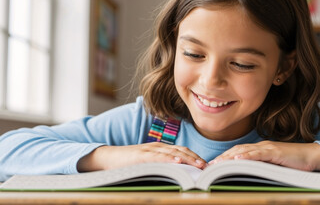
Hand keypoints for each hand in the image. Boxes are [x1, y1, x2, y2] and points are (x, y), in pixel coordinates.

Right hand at [77, 142, 206, 171]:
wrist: (107, 158)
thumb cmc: (128, 163)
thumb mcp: (148, 164)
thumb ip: (160, 166)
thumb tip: (177, 175)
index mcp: (160, 149)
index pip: (183, 151)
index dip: (195, 157)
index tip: (206, 165)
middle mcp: (157, 147)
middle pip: (182, 150)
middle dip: (196, 158)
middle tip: (208, 167)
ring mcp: (149, 150)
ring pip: (173, 152)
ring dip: (188, 159)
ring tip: (199, 165)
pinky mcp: (141, 155)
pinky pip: (158, 157)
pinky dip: (169, 159)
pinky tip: (178, 162)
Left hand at [208, 141, 319, 171]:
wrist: (312, 156)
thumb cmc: (295, 163)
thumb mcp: (275, 166)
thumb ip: (262, 168)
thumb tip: (248, 176)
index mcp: (260, 150)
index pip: (239, 152)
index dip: (225, 158)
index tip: (213, 166)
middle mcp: (262, 147)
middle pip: (237, 150)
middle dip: (222, 158)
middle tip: (209, 166)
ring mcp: (268, 148)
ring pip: (245, 151)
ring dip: (229, 157)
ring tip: (217, 163)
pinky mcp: (275, 152)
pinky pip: (259, 154)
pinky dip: (247, 156)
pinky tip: (238, 159)